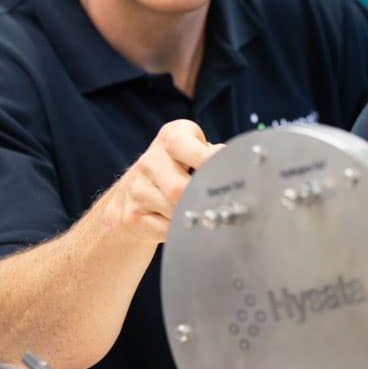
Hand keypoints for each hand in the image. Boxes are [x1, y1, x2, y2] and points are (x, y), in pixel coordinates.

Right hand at [103, 119, 223, 243]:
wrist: (131, 193)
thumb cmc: (176, 168)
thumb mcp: (194, 149)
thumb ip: (214, 155)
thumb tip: (236, 164)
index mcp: (172, 138)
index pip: (188, 148)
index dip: (209, 162)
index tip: (229, 172)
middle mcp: (150, 161)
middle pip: (180, 189)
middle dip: (203, 199)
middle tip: (221, 205)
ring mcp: (138, 189)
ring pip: (174, 212)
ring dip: (193, 216)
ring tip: (199, 212)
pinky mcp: (132, 215)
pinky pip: (166, 230)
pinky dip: (180, 230)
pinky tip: (181, 222)